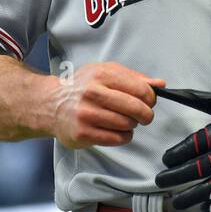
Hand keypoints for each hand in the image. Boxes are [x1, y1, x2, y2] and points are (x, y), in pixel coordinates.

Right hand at [49, 62, 164, 148]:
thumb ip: (134, 78)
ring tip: (123, 120)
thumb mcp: (106, 72)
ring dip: (131, 125)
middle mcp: (93, 93)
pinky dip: (123, 136)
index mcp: (101, 74)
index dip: (150, 98)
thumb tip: (159, 85)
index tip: (149, 101)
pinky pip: (117, 139)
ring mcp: (86, 114)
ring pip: (127, 125)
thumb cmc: (82, 88)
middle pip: (136, 108)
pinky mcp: (83, 133)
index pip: (140, 89)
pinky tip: (116, 130)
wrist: (51, 104)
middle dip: (145, 114)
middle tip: (143, 115)